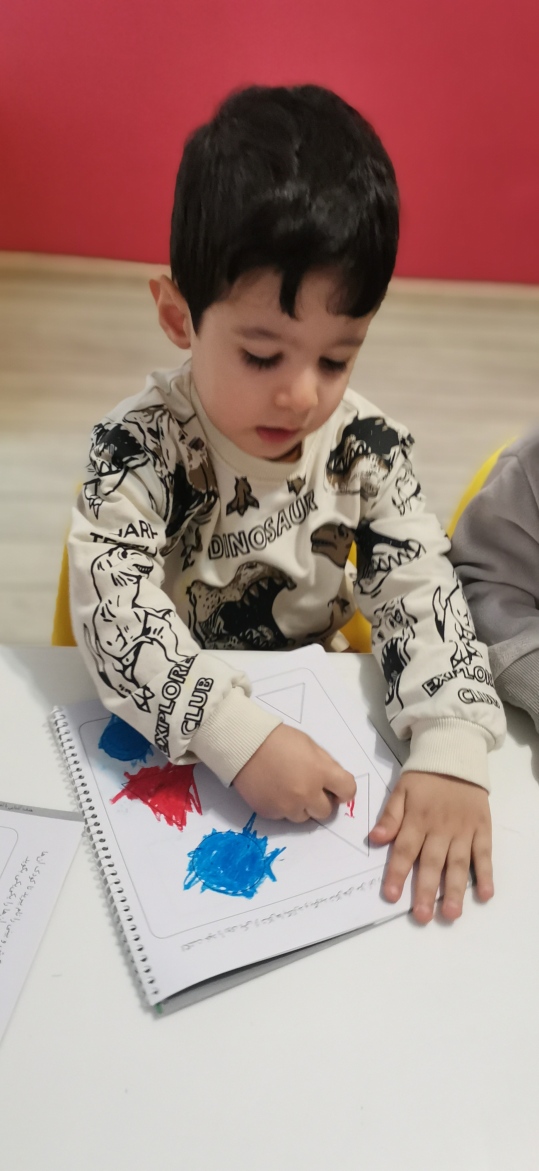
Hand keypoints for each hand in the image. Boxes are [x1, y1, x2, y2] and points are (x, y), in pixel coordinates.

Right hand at [233, 724, 355, 822]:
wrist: (245, 744)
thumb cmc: (279, 740)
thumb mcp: (311, 746)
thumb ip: (326, 765)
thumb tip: (335, 783)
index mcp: (321, 772)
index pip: (348, 791)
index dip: (344, 790)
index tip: (336, 788)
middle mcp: (307, 794)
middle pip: (326, 811)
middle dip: (321, 801)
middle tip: (310, 788)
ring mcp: (288, 806)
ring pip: (304, 817)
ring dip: (302, 806)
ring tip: (289, 788)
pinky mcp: (270, 813)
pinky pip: (284, 816)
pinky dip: (283, 807)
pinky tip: (275, 790)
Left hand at [369, 770, 492, 923]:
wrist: (456, 756)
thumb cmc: (424, 777)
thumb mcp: (401, 790)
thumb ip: (390, 815)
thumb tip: (376, 839)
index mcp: (418, 819)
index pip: (404, 849)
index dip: (396, 873)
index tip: (390, 896)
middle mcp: (441, 828)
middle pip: (432, 862)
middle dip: (426, 890)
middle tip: (422, 916)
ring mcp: (464, 830)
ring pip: (458, 863)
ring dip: (454, 889)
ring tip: (451, 914)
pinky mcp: (482, 828)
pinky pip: (484, 853)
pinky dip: (486, 874)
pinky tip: (485, 894)